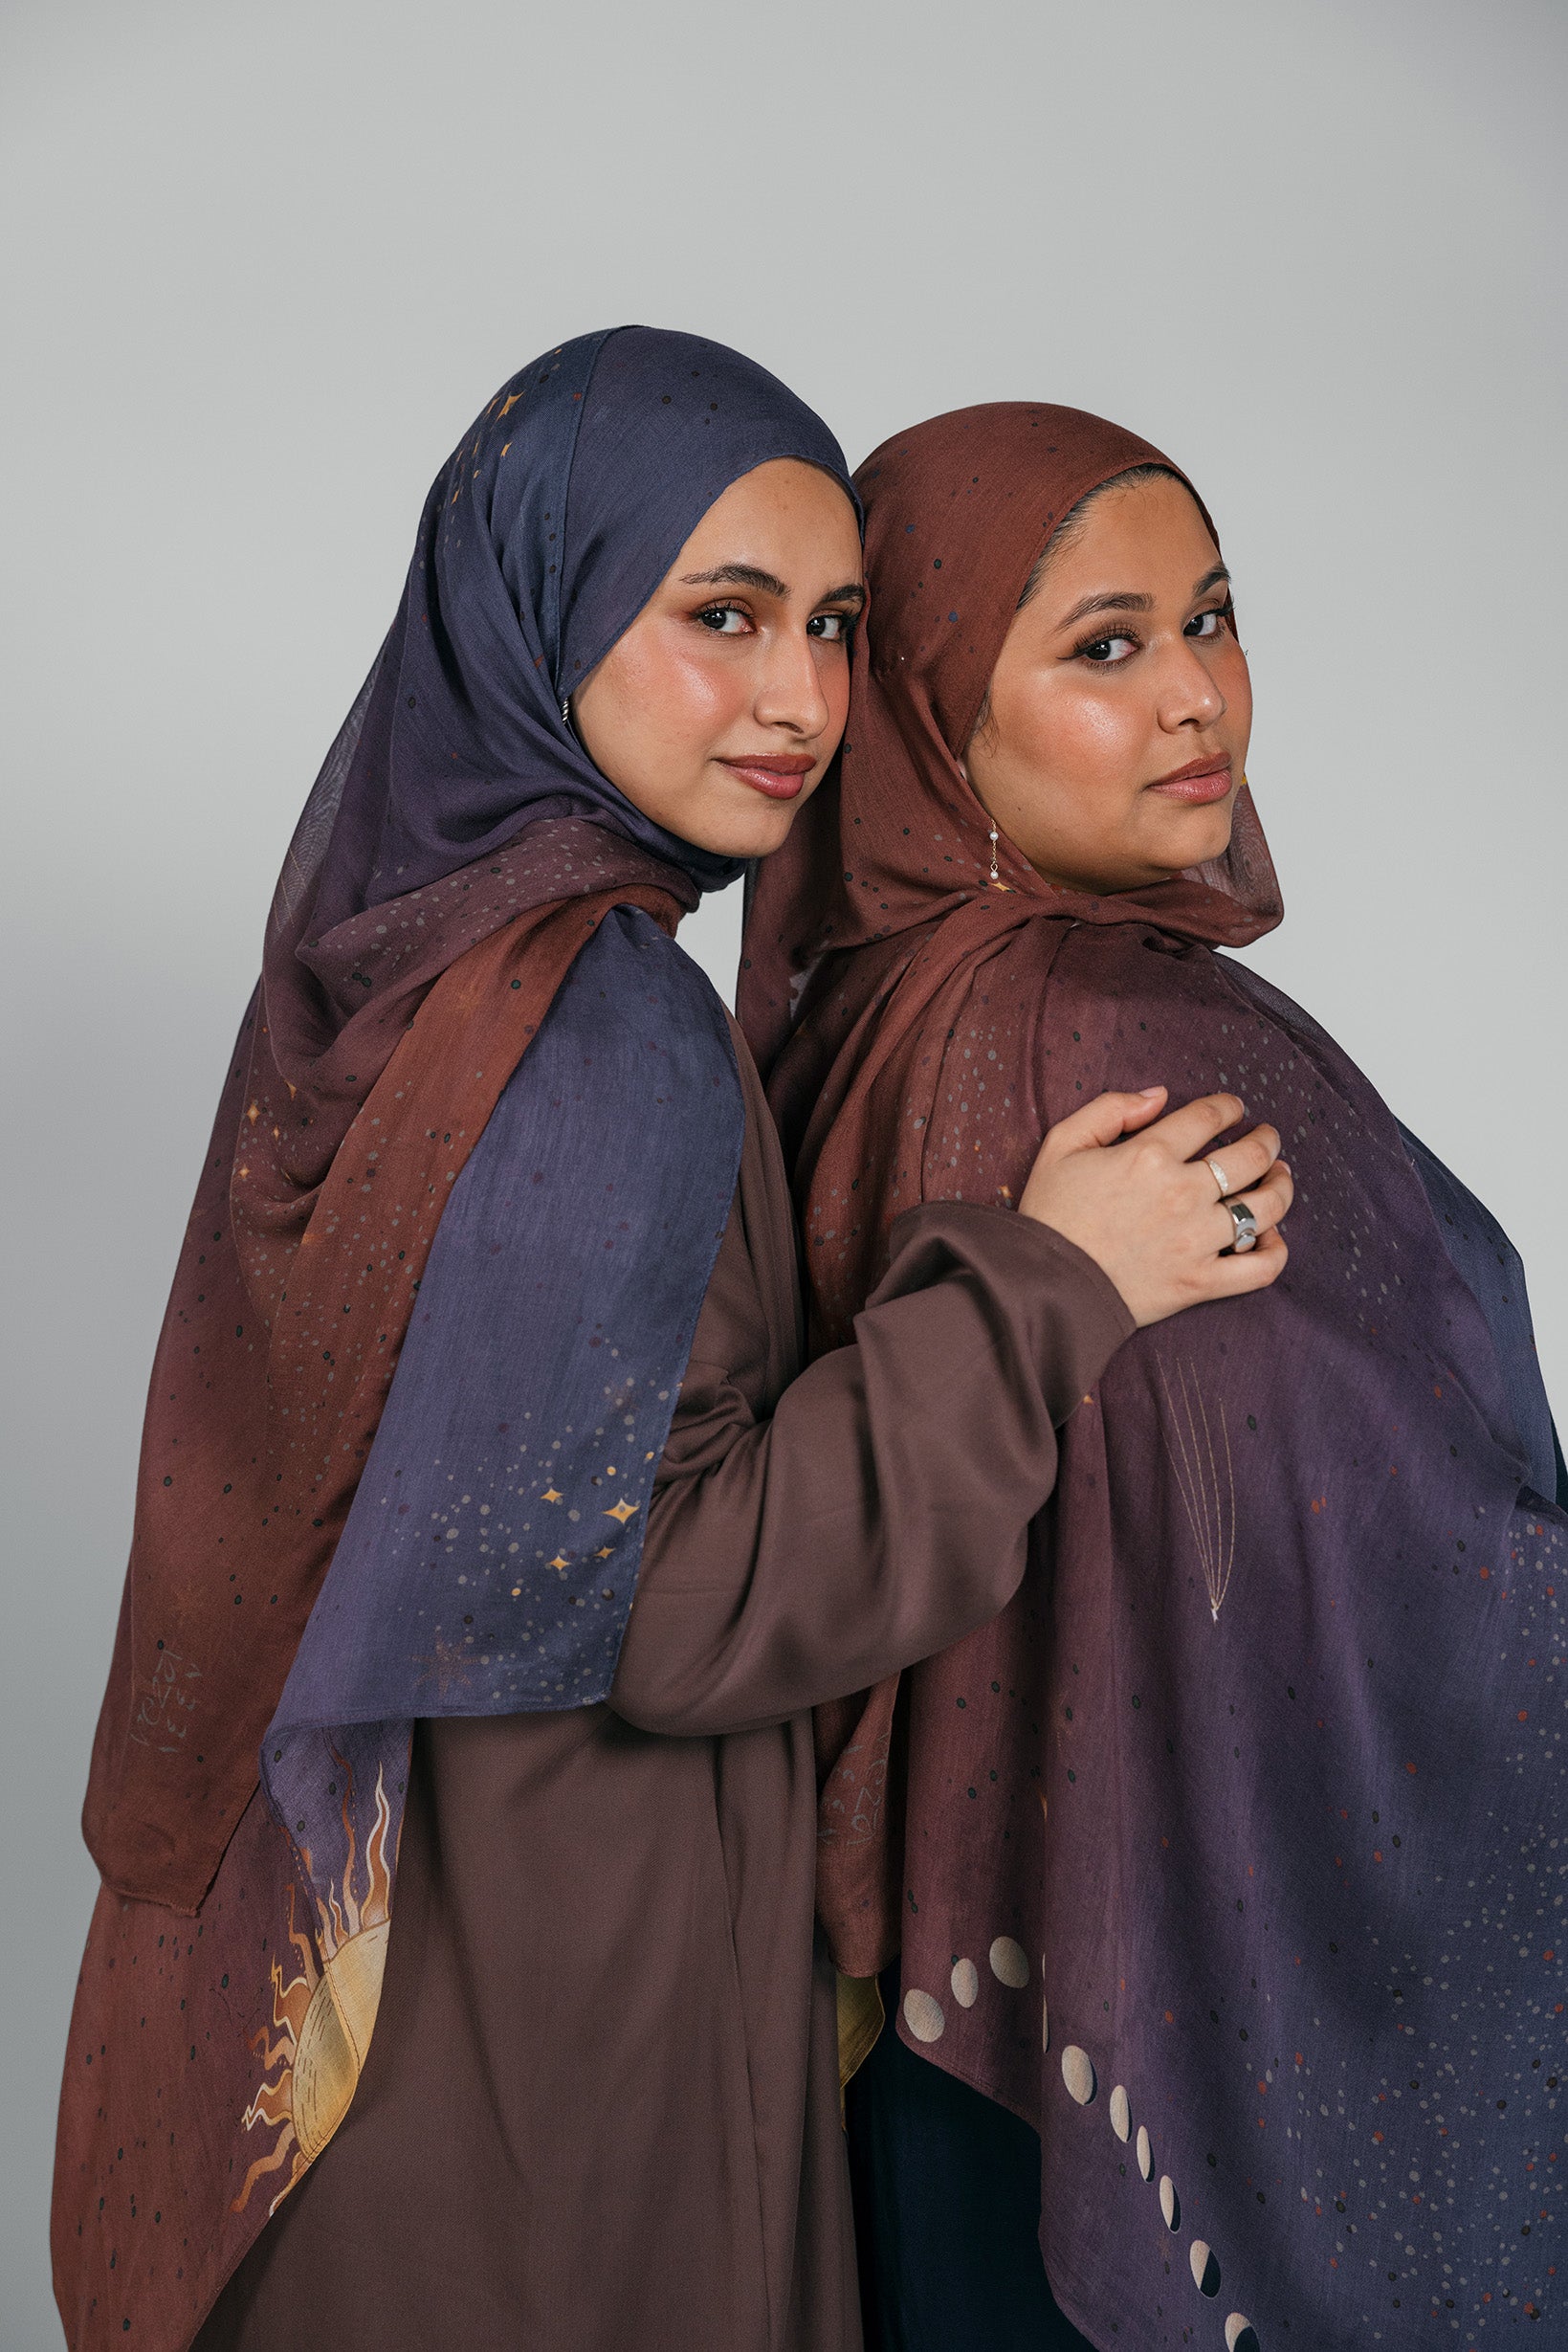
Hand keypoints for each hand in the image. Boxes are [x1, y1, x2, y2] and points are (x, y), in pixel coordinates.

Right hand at [1017, 1088, 1292, 1329]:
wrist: (1043, 1286)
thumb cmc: (1050, 1214)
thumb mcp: (1062, 1144)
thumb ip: (1110, 1108)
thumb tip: (1159, 1096)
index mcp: (1149, 1155)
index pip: (1209, 1117)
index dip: (1229, 1107)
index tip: (1234, 1108)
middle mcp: (1182, 1193)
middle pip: (1250, 1156)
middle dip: (1266, 1140)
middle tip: (1267, 1138)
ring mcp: (1197, 1240)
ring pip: (1265, 1207)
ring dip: (1281, 1186)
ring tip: (1280, 1177)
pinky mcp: (1200, 1281)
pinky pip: (1259, 1268)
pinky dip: (1275, 1251)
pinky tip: (1270, 1236)